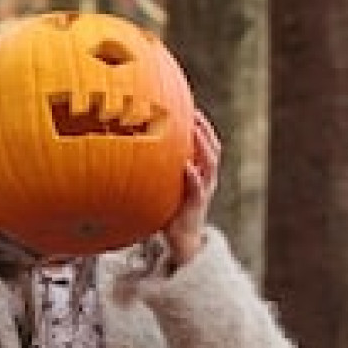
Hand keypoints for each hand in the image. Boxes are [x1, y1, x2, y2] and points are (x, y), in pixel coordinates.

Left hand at [164, 109, 220, 264]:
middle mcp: (206, 179)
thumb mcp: (166, 187)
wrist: (181, 239)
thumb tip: (135, 150)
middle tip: (194, 113)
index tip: (192, 108)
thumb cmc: (171, 209)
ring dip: (202, 146)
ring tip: (194, 130)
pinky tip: (187, 166)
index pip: (207, 145)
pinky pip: (197, 189)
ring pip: (209, 164)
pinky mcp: (195, 205)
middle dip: (204, 130)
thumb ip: (159, 169)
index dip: (202, 126)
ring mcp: (203, 191)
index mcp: (201, 172)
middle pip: (212, 149)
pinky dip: (194, 177)